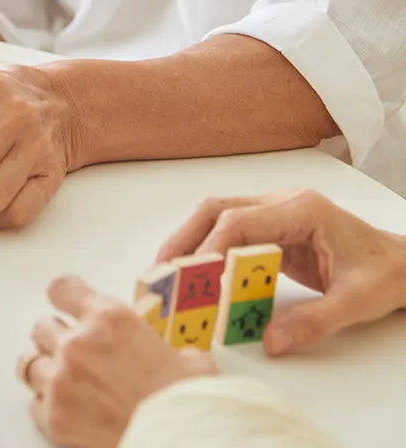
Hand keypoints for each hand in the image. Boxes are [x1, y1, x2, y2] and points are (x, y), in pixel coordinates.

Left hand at [24, 276, 214, 447]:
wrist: (182, 446)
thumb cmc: (189, 404)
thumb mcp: (188, 360)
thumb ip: (164, 349)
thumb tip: (173, 357)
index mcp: (109, 318)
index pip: (62, 289)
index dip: (64, 296)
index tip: (66, 303)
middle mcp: (78, 343)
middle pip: (42, 327)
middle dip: (56, 338)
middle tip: (75, 354)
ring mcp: (61, 380)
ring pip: (31, 364)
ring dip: (48, 371)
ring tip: (65, 383)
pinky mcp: (55, 418)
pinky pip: (35, 405)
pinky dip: (48, 407)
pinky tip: (68, 412)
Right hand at [156, 189, 405, 355]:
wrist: (402, 264)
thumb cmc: (383, 274)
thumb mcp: (357, 302)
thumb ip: (314, 321)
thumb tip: (270, 339)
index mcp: (302, 209)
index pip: (240, 221)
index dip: (211, 247)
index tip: (192, 277)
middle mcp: (281, 203)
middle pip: (217, 208)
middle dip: (185, 238)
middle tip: (162, 270)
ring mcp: (273, 212)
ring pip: (216, 215)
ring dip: (189, 241)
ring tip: (168, 272)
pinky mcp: (271, 229)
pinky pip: (230, 232)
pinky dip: (207, 250)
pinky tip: (195, 273)